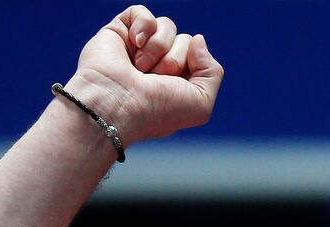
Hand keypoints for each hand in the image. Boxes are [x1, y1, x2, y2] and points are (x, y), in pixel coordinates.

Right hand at [67, 6, 222, 147]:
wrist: (117, 105)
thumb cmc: (155, 111)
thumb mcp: (201, 105)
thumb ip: (213, 72)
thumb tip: (198, 39)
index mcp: (175, 82)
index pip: (198, 55)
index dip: (192, 66)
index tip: (173, 86)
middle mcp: (157, 64)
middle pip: (185, 40)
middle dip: (174, 59)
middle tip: (153, 79)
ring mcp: (138, 48)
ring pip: (167, 25)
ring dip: (157, 48)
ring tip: (140, 69)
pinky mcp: (119, 33)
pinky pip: (142, 13)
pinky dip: (143, 26)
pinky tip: (134, 44)